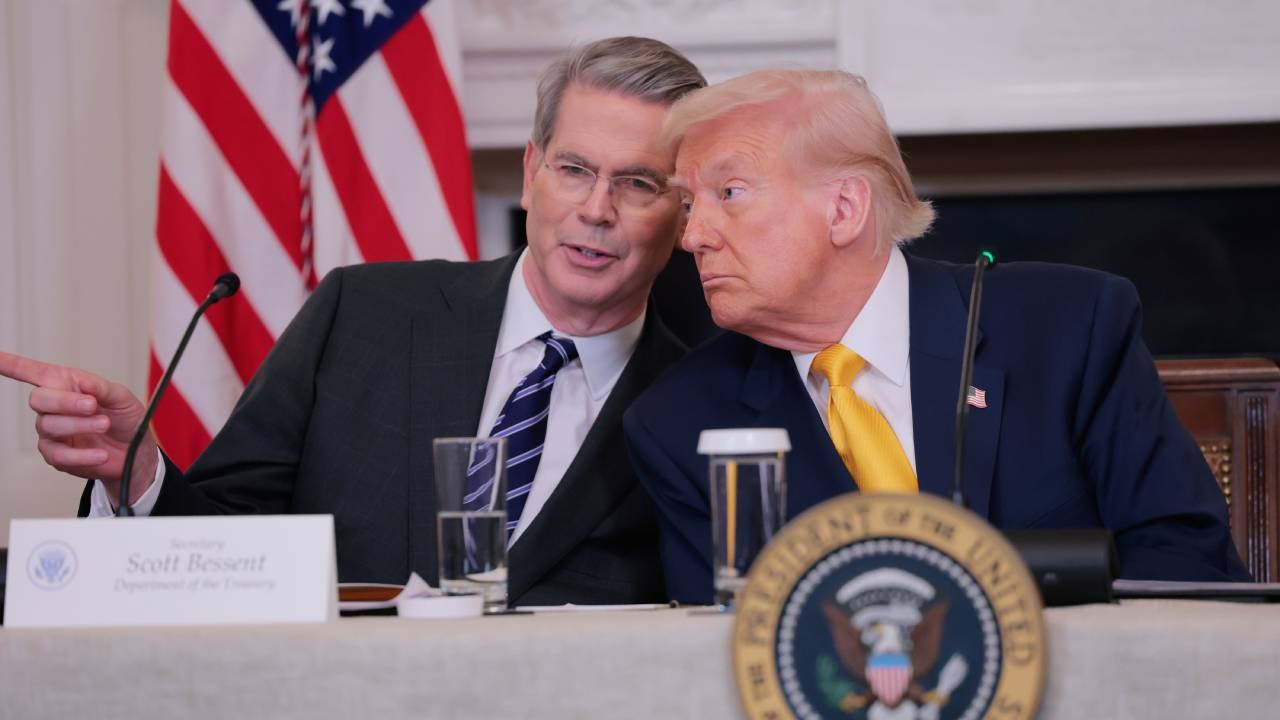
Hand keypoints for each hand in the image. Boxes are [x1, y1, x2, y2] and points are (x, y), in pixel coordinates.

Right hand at [0, 351, 156, 505]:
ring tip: (104, 424)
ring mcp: (52, 431)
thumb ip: (102, 388)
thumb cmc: (125, 418)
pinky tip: (100, 453)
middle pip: (38, 399)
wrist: (136, 450)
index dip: (10, 364)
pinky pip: (58, 455)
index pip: (31, 371)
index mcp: (66, 384)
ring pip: (48, 426)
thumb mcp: (122, 397)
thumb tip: (85, 383)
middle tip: (92, 405)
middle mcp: (53, 406)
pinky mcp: (57, 455)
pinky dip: (82, 455)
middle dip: (65, 402)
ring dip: (80, 425)